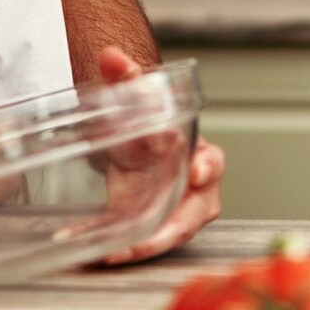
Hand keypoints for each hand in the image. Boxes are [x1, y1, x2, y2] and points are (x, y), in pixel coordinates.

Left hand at [91, 46, 224, 264]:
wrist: (138, 145)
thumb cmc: (150, 124)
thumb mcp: (137, 99)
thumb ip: (126, 77)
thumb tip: (111, 56)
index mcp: (199, 153)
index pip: (211, 161)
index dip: (206, 167)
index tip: (196, 171)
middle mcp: (194, 189)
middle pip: (196, 212)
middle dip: (175, 227)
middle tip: (150, 239)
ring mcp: (175, 213)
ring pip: (170, 234)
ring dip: (145, 246)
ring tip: (116, 253)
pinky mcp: (152, 229)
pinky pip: (142, 243)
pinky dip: (123, 250)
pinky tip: (97, 252)